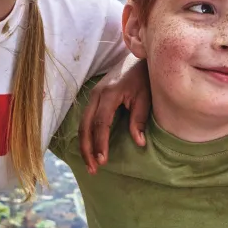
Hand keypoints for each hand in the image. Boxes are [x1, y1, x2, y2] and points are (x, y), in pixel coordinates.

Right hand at [80, 56, 150, 173]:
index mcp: (109, 94)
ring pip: (82, 124)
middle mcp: (96, 94)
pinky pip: (85, 120)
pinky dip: (86, 136)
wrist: (136, 58)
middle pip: (85, 126)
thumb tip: (139, 142)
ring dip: (84, 145)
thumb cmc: (143, 78)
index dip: (100, 143)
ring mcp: (92, 95)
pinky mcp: (93, 98)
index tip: (102, 160)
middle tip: (93, 169)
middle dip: (87, 149)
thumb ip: (139, 119)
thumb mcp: (145, 97)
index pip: (101, 123)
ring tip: (91, 165)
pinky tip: (90, 149)